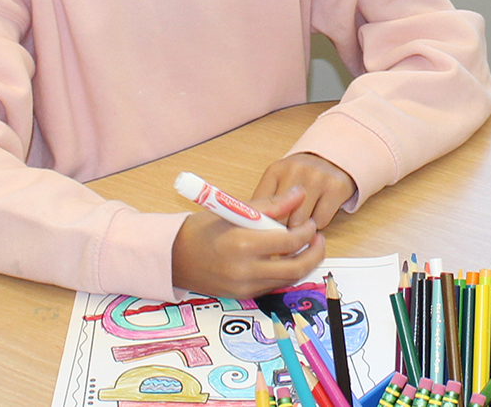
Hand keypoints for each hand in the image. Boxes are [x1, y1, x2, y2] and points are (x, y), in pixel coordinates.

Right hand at [171, 189, 324, 298]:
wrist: (173, 256)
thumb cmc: (202, 229)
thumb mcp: (234, 209)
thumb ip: (271, 204)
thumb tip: (299, 193)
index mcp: (242, 244)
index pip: (289, 241)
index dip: (306, 232)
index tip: (309, 223)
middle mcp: (244, 270)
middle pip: (295, 268)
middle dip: (314, 253)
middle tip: (318, 239)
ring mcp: (243, 287)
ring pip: (287, 280)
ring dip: (302, 264)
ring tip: (307, 248)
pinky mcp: (241, 296)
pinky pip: (273, 286)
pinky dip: (285, 274)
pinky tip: (287, 259)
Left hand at [252, 152, 356, 229]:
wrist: (333, 158)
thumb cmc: (301, 176)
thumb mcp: (278, 183)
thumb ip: (265, 204)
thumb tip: (253, 232)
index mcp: (275, 171)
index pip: (261, 209)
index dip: (261, 229)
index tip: (262, 238)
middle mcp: (296, 170)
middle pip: (280, 219)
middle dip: (280, 233)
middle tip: (282, 237)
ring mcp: (317, 178)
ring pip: (300, 223)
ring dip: (299, 231)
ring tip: (300, 223)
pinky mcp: (336, 187)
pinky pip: (321, 221)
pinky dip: (318, 225)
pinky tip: (317, 213)